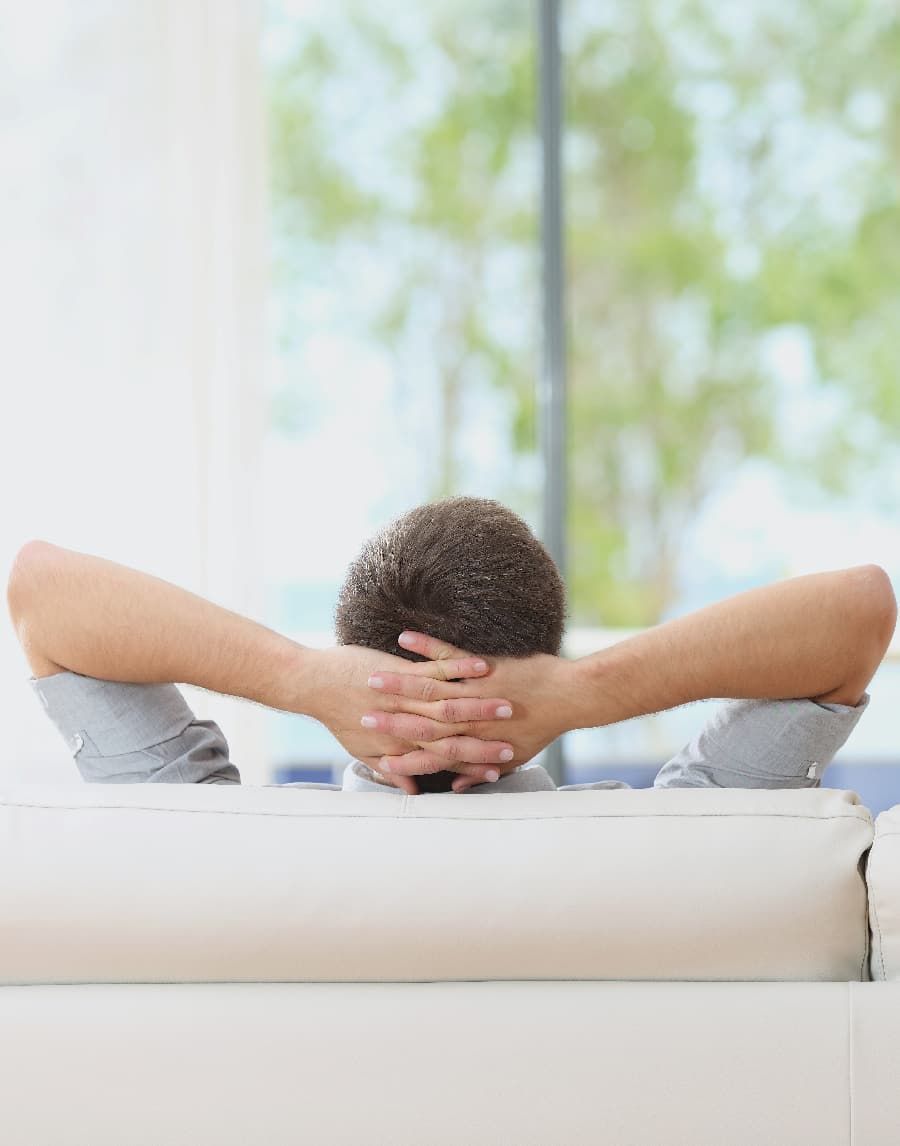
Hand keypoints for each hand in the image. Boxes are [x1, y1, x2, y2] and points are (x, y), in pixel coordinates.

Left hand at [305, 644, 517, 793]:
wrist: (312, 685)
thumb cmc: (338, 716)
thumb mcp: (363, 748)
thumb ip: (393, 768)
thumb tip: (410, 791)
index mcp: (403, 742)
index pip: (447, 757)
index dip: (475, 763)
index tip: (499, 768)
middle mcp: (410, 721)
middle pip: (456, 732)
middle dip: (489, 737)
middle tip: (515, 741)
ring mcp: (407, 693)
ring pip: (451, 701)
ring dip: (482, 703)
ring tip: (509, 704)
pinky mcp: (402, 668)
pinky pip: (438, 666)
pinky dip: (460, 666)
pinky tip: (482, 666)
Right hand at [362, 632, 587, 791]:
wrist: (568, 699)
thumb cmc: (541, 728)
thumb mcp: (511, 757)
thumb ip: (478, 771)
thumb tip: (457, 786)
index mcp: (470, 741)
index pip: (426, 752)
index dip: (398, 755)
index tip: (376, 755)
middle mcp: (465, 718)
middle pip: (416, 719)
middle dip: (385, 717)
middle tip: (360, 713)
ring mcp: (471, 689)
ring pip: (426, 686)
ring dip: (396, 680)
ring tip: (371, 675)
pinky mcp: (481, 664)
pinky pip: (446, 652)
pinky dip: (424, 644)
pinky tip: (404, 637)